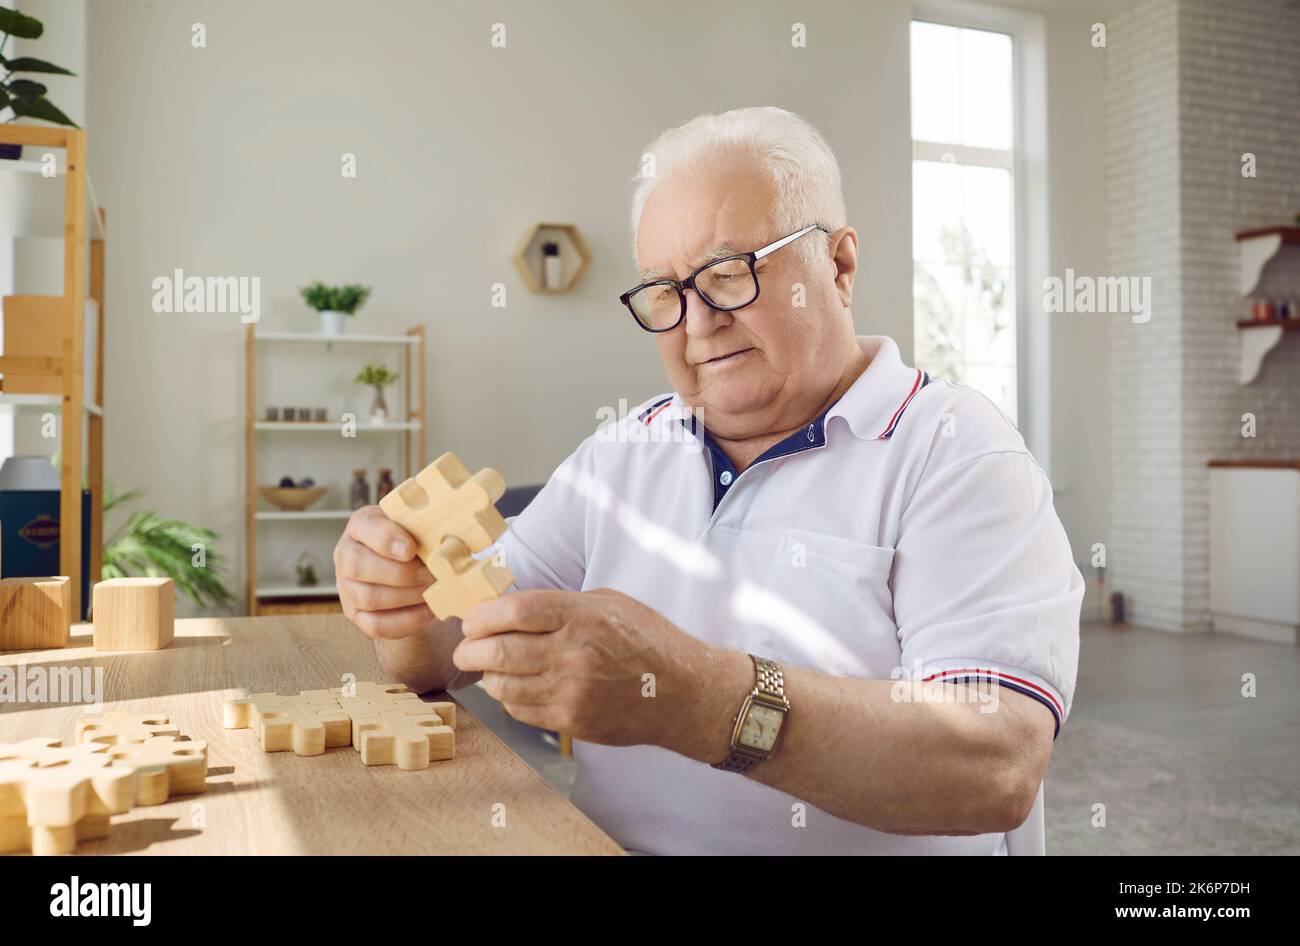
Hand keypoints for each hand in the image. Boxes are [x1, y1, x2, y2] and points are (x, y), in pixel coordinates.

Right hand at [334, 505, 437, 640]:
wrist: (414, 567)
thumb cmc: (417, 540)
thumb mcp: (419, 525)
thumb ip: (426, 525)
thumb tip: (445, 540)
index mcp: (361, 525)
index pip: (365, 527)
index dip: (386, 539)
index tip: (411, 549)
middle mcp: (346, 555)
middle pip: (359, 566)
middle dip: (401, 573)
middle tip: (431, 574)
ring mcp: (348, 587)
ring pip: (368, 597)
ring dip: (407, 596)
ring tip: (433, 591)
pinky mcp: (357, 615)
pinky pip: (376, 625)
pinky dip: (406, 620)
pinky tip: (428, 611)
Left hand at [452, 587, 748, 755]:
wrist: (685, 693)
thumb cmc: (650, 641)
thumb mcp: (611, 603)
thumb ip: (564, 603)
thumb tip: (512, 608)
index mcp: (584, 615)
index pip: (515, 610)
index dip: (483, 615)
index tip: (472, 619)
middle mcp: (576, 653)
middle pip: (499, 650)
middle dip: (470, 650)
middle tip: (464, 649)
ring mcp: (573, 691)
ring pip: (504, 685)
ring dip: (487, 676)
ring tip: (488, 669)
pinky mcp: (573, 721)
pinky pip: (521, 710)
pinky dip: (509, 699)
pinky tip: (515, 689)